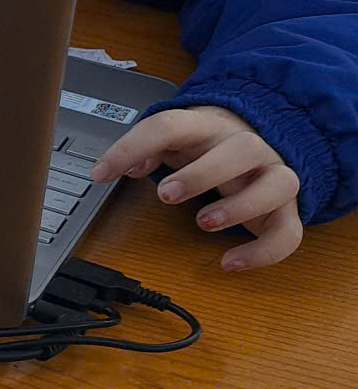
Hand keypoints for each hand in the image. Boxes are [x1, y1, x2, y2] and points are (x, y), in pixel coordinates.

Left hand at [91, 105, 303, 269]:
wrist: (260, 141)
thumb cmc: (207, 147)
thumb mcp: (174, 142)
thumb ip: (149, 150)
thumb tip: (124, 167)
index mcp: (208, 127)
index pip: (171, 126)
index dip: (133, 147)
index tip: (99, 174)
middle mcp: (248, 147)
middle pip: (242, 148)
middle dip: (203, 173)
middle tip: (167, 194)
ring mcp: (273, 175)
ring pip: (280, 183)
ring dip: (241, 206)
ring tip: (203, 222)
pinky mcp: (287, 209)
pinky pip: (290, 231)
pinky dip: (264, 251)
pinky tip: (230, 262)